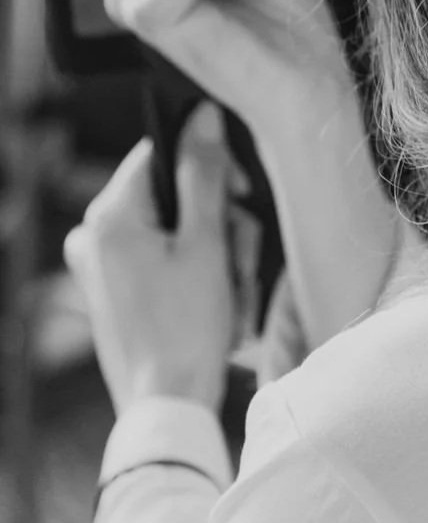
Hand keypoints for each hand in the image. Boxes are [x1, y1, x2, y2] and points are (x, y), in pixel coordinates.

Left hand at [63, 104, 238, 416]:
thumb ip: (204, 175)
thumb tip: (203, 116)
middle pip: (171, 192)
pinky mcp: (111, 290)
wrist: (167, 405)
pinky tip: (215, 301)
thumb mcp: (207, 244)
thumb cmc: (187, 329)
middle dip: (218, 220)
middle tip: (240, 258)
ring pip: (172, 226)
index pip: (160, 151)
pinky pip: (161, 257)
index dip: (208, 166)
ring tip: (231, 291)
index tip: (240, 196)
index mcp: (108, 216)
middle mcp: (92, 235)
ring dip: (215, 251)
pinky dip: (195, 271)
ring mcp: (99, 265)